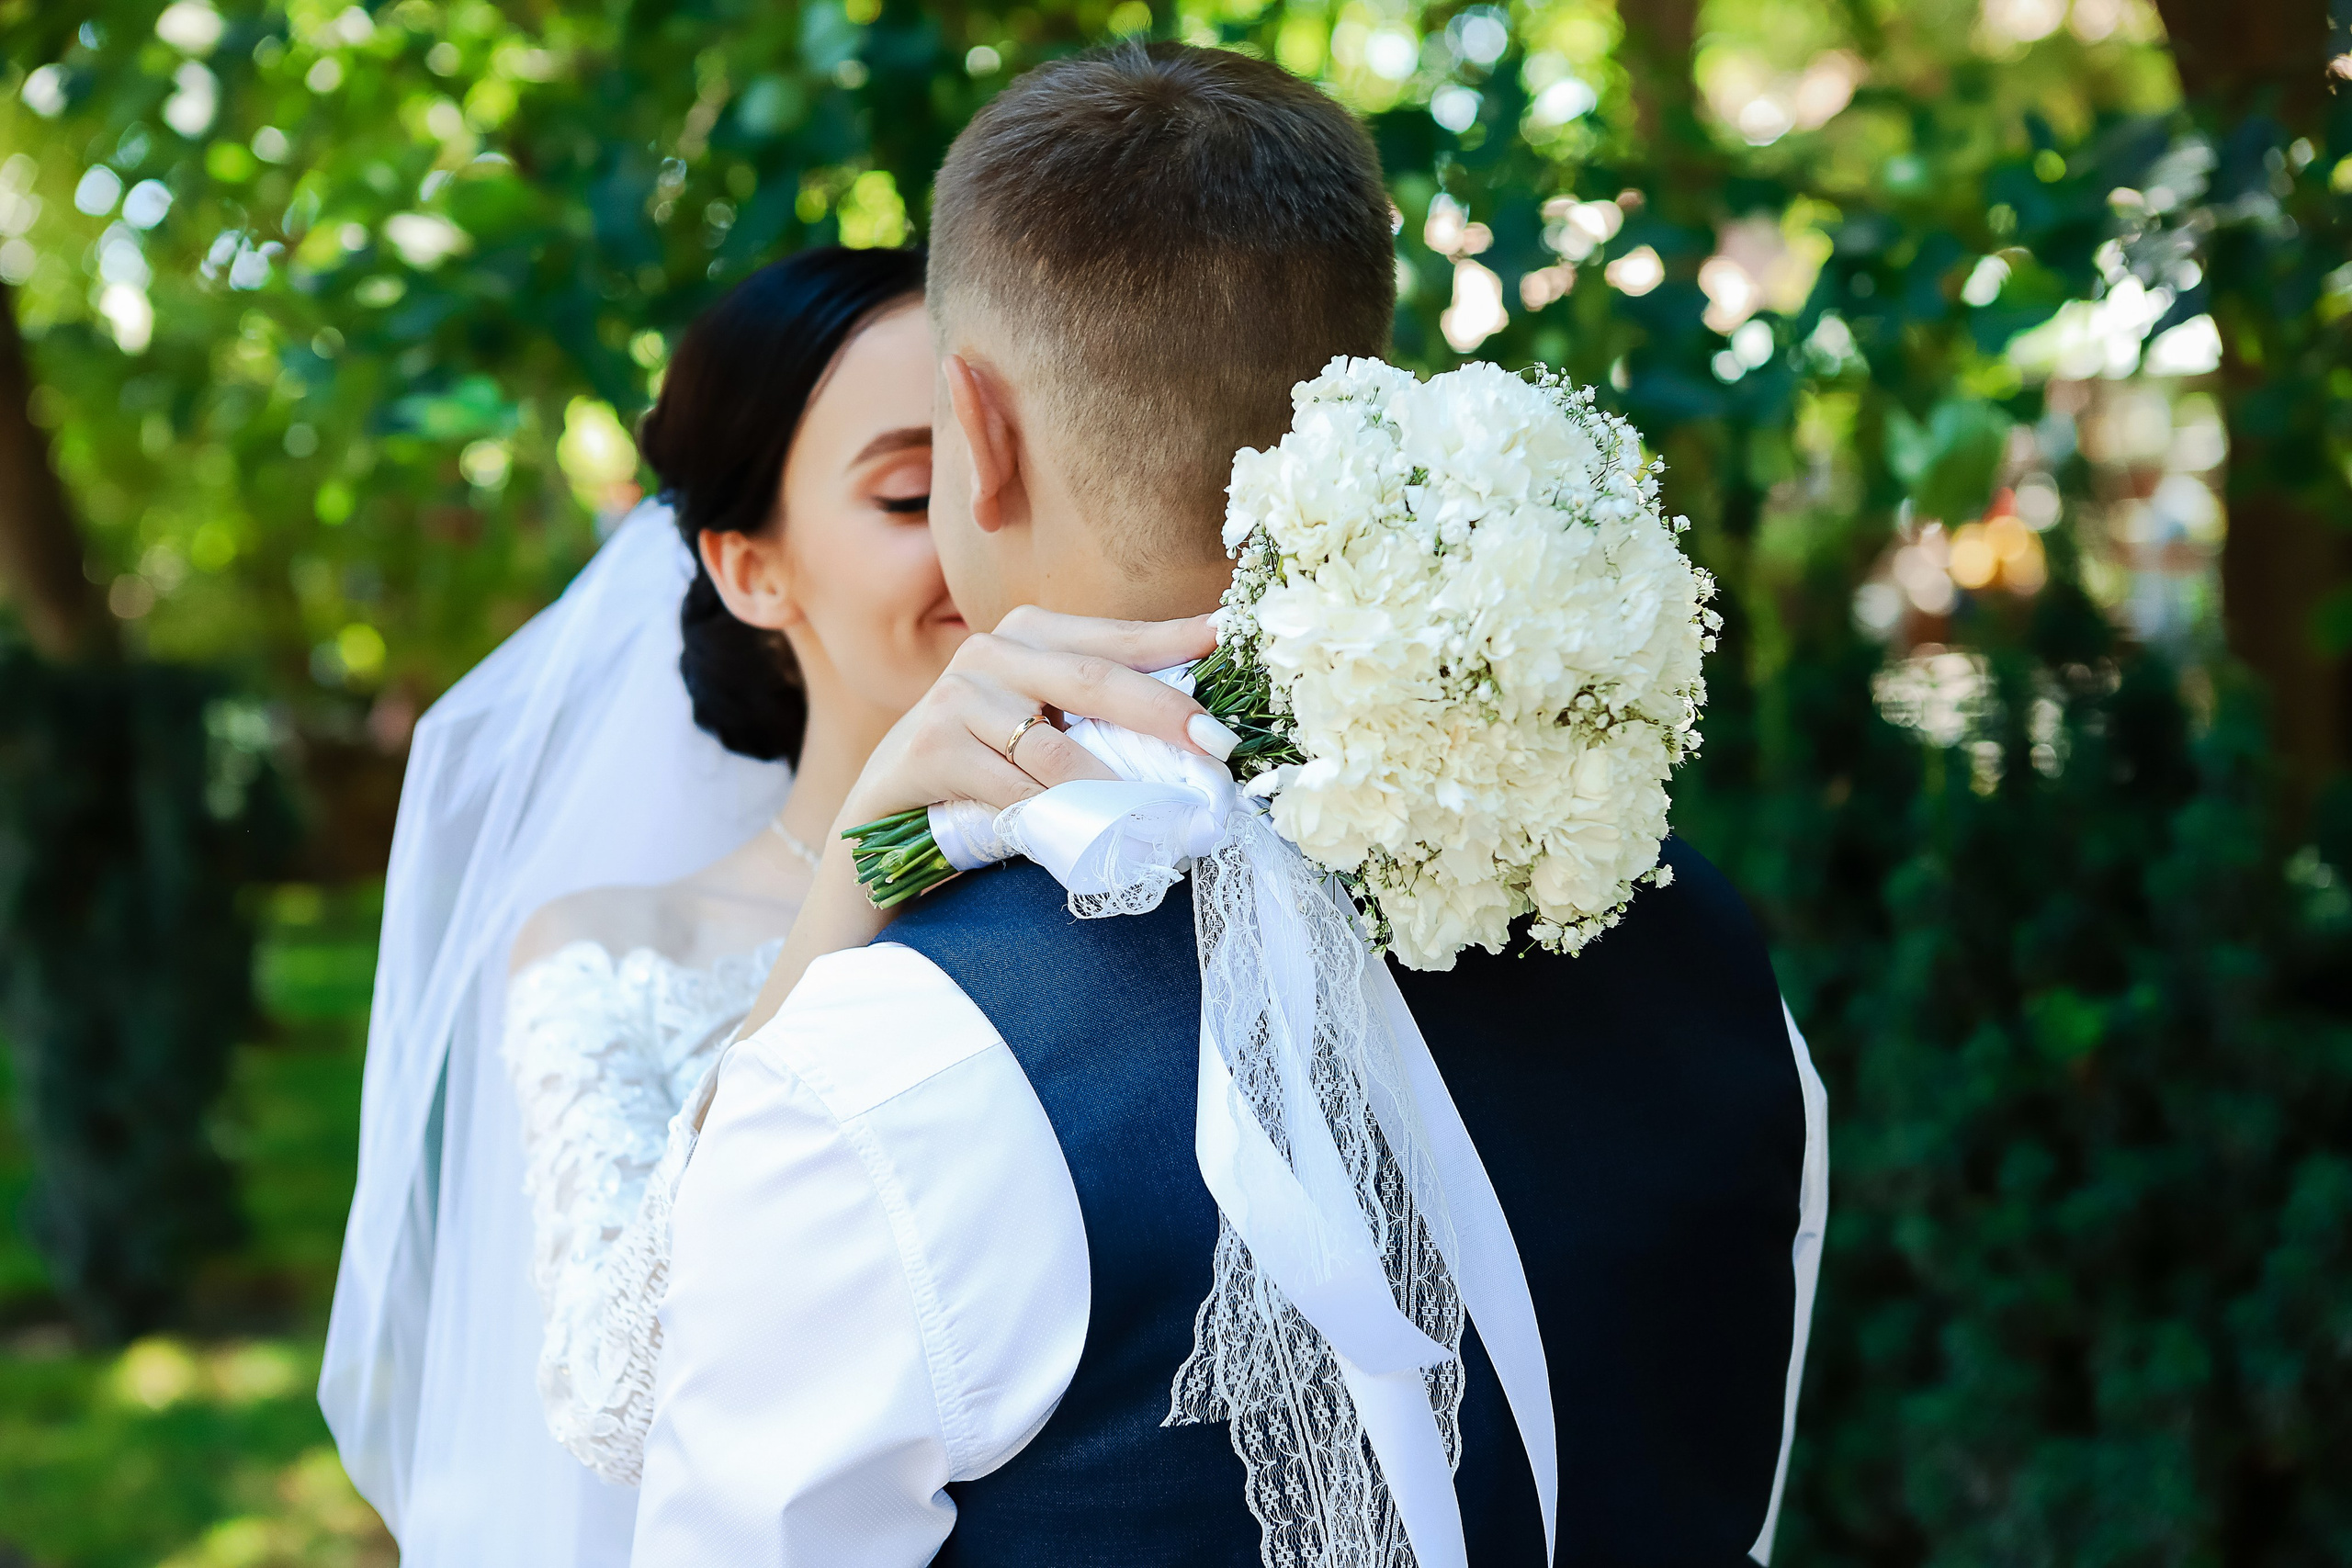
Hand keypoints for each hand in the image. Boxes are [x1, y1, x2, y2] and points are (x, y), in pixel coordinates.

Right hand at [834, 606, 1232, 833]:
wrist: (890, 806)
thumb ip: (1098, 711)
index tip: (1228, 641)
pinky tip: (1083, 834)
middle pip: (1093, 680)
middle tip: (1217, 743)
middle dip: (1162, 713)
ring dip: (1111, 786)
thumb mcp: (1042, 724)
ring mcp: (955, 696)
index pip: (1116, 638)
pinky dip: (1051, 816)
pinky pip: (1011, 790)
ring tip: (1157, 813)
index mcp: (1028, 633)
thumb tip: (1198, 722)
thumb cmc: (985, 764)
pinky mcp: (930, 747)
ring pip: (1053, 748)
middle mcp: (990, 651)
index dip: (1175, 642)